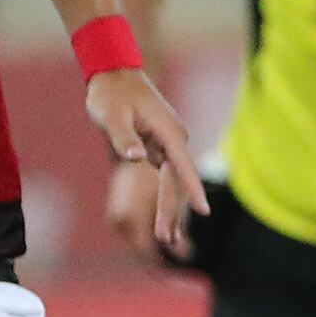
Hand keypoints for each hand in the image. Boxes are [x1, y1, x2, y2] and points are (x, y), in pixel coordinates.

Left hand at [86, 68, 211, 252]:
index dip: (193, 189)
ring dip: (170, 210)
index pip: (182, 165)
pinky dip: (165, 200)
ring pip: (173, 183)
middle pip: (177, 181)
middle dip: (172, 210)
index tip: (204, 212)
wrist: (113, 76)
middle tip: (166, 241)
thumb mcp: (111, 115)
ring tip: (169, 240)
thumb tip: (136, 158)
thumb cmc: (111, 95)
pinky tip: (165, 220)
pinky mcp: (160, 149)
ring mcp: (168, 145)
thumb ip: (123, 137)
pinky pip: (166, 179)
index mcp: (167, 131)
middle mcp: (173, 139)